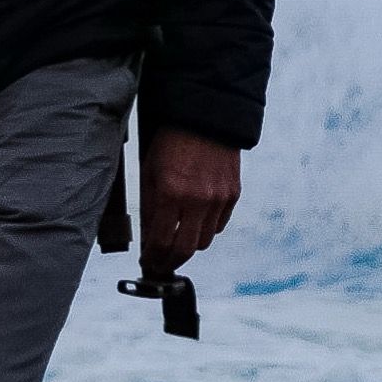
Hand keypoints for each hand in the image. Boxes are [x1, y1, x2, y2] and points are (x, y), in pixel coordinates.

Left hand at [139, 126, 242, 277]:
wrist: (206, 118)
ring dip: (189, 245)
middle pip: (186, 249)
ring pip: (205, 241)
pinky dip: (206, 229)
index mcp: (172, 193)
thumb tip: (149, 239)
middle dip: (171, 261)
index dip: (153, 258)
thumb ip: (151, 208)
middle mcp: (198, 199)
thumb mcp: (151, 173)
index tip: (148, 262)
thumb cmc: (172, 143)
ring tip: (177, 241)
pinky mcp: (233, 194)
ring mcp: (219, 198)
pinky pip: (219, 224)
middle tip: (161, 264)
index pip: (162, 242)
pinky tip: (195, 222)